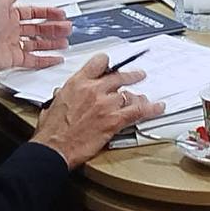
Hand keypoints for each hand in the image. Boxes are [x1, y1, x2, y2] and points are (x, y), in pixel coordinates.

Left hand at [0, 0, 71, 75]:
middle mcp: (13, 30)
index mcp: (10, 15)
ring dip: (52, 42)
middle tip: (67, 28)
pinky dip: (46, 59)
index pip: (34, 12)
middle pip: (39, 28)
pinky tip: (56, 58)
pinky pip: (34, 59)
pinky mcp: (15, 59)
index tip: (60, 13)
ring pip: (38, 43)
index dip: (48, 13)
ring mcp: (14, 45)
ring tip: (65, 42)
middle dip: (54, 28)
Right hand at [31, 54, 165, 168]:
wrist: (54, 147)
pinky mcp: (114, 120)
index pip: (99, 62)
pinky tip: (158, 107)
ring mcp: (106, 104)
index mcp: (78, 83)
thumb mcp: (53, 104)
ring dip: (138, 96)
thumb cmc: (52, 130)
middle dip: (130, 75)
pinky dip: (151, 109)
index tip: (111, 65)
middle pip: (119, 76)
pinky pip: (138, 111)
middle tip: (138, 75)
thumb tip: (62, 94)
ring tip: (144, 97)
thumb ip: (62, 95)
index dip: (108, 63)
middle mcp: (94, 90)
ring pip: (130, 94)